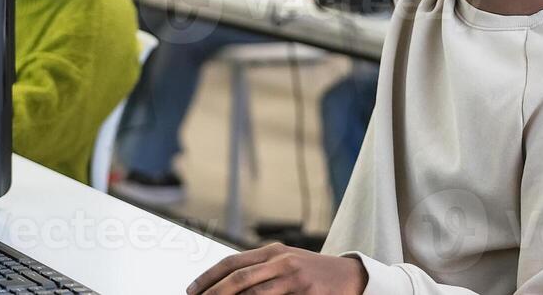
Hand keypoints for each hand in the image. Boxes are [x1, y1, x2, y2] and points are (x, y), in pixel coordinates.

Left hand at [188, 243, 365, 294]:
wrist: (351, 276)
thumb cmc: (313, 273)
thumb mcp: (286, 263)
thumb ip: (261, 269)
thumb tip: (229, 283)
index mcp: (272, 251)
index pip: (232, 262)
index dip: (209, 276)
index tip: (191, 291)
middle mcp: (280, 260)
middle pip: (238, 277)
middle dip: (214, 293)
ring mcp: (293, 276)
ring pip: (253, 293)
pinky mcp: (305, 292)